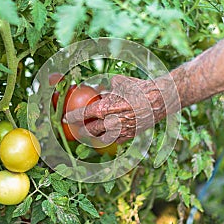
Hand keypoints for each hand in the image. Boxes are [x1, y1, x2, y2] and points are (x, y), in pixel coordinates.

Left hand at [64, 74, 179, 142]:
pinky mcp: (130, 135)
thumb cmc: (138, 88)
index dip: (71, 117)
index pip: (82, 115)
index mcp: (104, 108)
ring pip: (101, 138)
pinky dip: (109, 138)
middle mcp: (109, 122)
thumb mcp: (119, 82)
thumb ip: (107, 88)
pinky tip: (107, 136)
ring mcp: (120, 131)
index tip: (65, 118)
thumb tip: (100, 89)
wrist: (159, 99)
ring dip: (93, 137)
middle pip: (89, 130)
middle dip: (80, 130)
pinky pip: (115, 140)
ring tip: (89, 135)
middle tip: (76, 129)